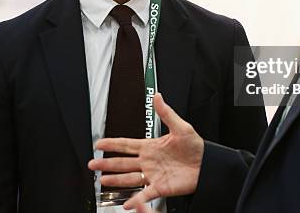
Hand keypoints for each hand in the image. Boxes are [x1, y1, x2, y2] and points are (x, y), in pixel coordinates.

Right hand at [88, 93, 203, 209]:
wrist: (207, 164)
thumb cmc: (196, 146)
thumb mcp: (181, 127)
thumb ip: (166, 113)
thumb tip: (158, 97)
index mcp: (151, 146)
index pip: (127, 144)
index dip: (112, 144)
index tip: (98, 143)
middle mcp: (149, 161)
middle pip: (123, 162)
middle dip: (107, 163)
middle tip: (92, 163)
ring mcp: (153, 175)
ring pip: (129, 178)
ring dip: (115, 180)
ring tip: (102, 180)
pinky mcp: (160, 187)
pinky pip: (145, 194)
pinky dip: (136, 199)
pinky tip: (126, 203)